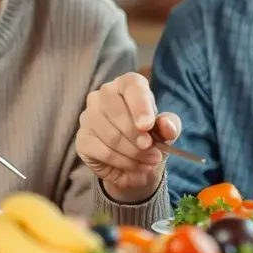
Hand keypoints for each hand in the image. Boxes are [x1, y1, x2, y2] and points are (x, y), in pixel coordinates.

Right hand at [76, 72, 181, 203]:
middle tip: (154, 153)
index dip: (140, 105)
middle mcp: (104, 95)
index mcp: (128, 85)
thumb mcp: (166, 131)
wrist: (135, 162)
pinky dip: (122, 163)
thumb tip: (167, 126)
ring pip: (111, 136)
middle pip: (117, 112)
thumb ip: (170, 125)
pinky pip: (103, 152)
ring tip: (148, 162)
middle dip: (137, 137)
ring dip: (133, 154)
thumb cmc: (150, 137)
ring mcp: (89, 115)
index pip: (131, 85)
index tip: (147, 126)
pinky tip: (134, 167)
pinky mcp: (82, 138)